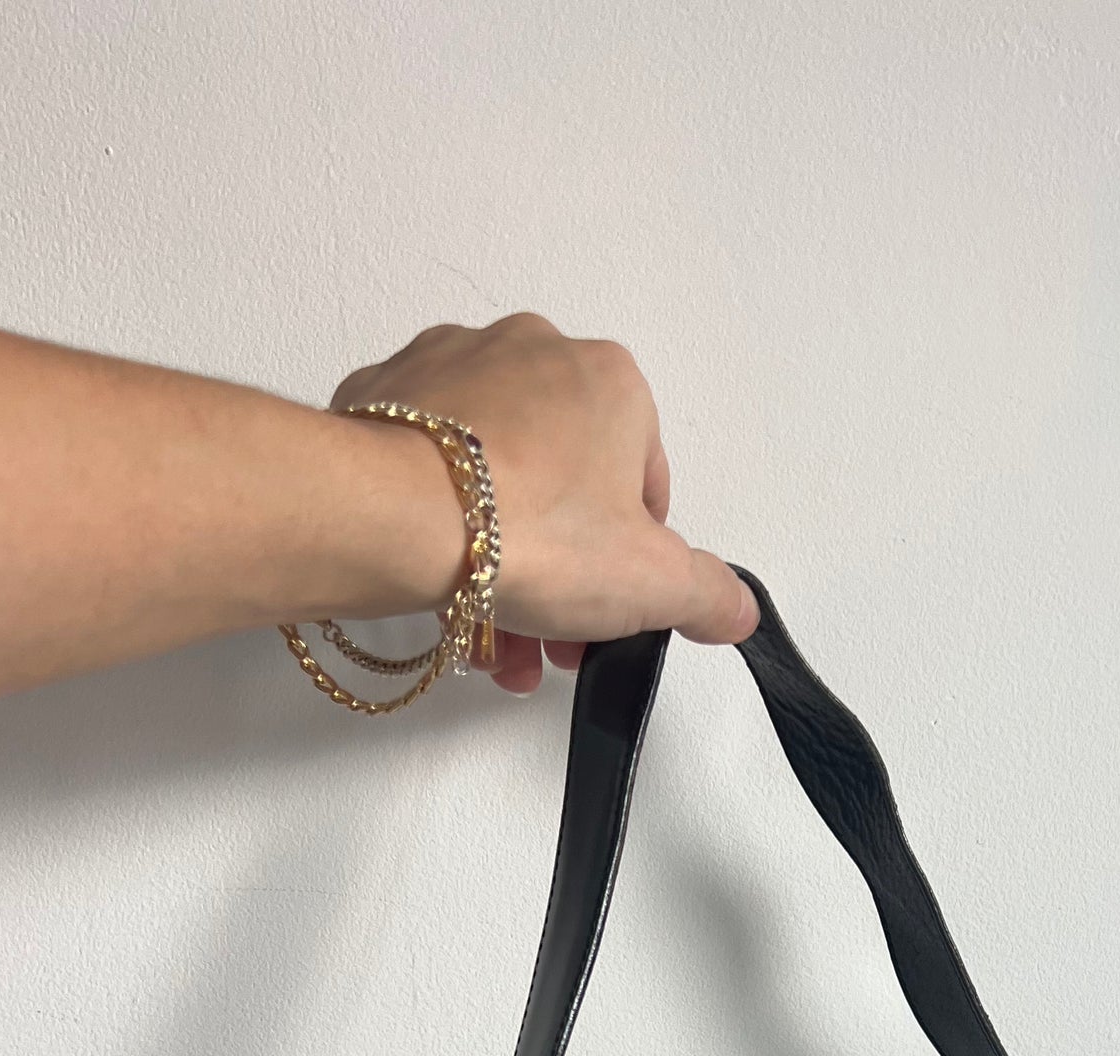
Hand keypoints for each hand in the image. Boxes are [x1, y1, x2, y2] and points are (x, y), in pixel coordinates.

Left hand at [331, 315, 755, 694]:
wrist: (394, 515)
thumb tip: (734, 607)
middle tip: (550, 639)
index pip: (642, 481)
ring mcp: (452, 365)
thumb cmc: (531, 532)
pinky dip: (437, 522)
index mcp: (611, 381)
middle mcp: (533, 351)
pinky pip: (426, 465)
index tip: (605, 608)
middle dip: (560, 569)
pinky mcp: (384, 392)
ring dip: (499, 560)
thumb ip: (708, 594)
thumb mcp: (654, 585)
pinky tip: (437, 585)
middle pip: (562, 482)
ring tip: (490, 638)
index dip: (630, 558)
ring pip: (492, 477)